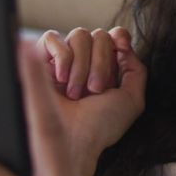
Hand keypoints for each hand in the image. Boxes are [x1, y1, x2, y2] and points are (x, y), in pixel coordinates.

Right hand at [35, 27, 145, 175]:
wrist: (73, 141)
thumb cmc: (101, 126)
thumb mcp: (131, 100)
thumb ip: (136, 70)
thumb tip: (122, 42)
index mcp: (107, 68)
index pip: (114, 36)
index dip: (119, 37)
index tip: (121, 47)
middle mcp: (85, 62)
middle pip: (99, 35)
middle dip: (102, 62)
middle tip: (95, 90)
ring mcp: (62, 61)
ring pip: (78, 34)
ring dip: (82, 65)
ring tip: (76, 93)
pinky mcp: (39, 62)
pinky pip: (51, 37)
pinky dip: (61, 55)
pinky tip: (61, 79)